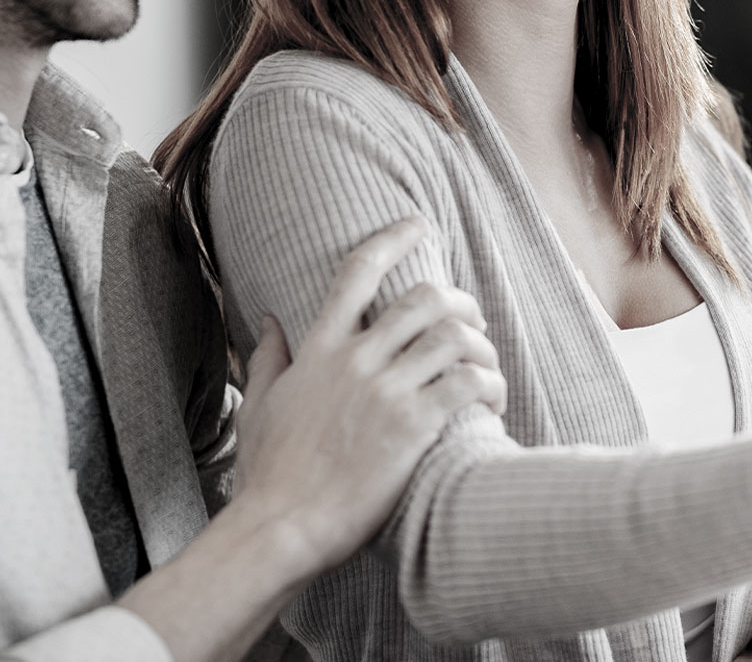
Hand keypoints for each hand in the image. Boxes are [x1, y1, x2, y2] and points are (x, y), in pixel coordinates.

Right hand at [230, 217, 506, 577]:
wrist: (281, 525)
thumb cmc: (268, 473)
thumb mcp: (259, 405)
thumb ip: (267, 357)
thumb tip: (268, 319)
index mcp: (319, 349)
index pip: (357, 274)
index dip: (392, 238)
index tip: (420, 224)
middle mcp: (356, 360)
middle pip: (425, 298)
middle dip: (461, 302)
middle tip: (474, 324)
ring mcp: (385, 390)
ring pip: (455, 336)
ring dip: (482, 347)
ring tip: (487, 370)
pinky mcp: (413, 424)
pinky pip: (469, 383)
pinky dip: (491, 385)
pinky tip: (493, 402)